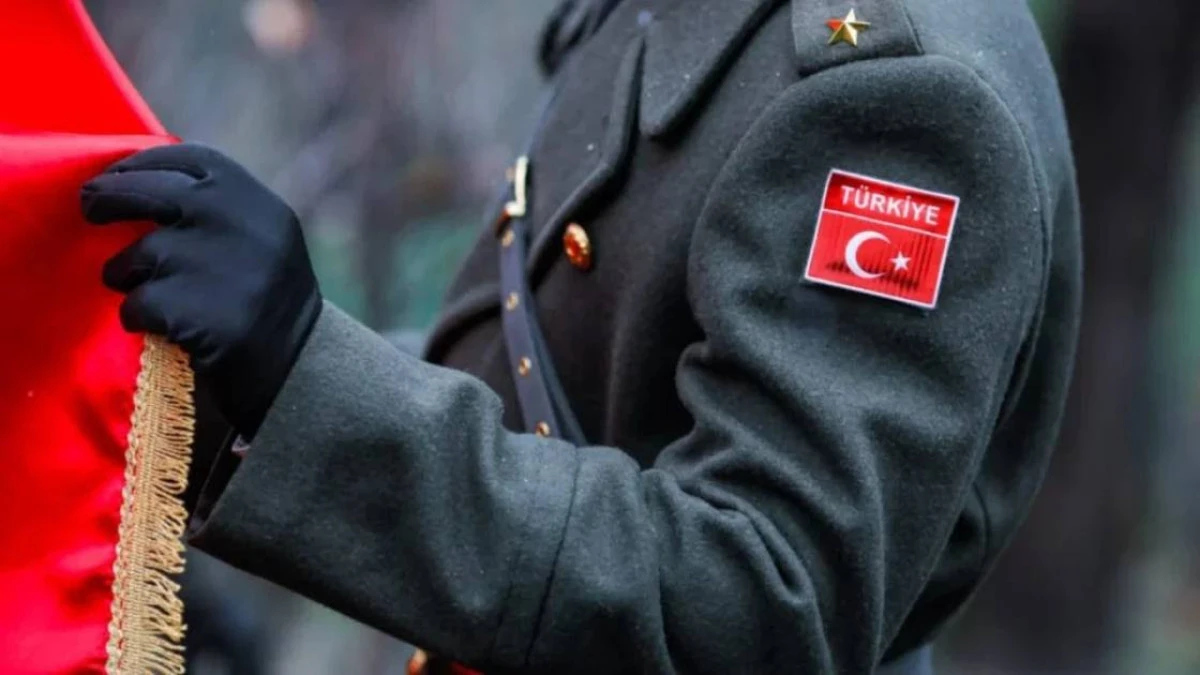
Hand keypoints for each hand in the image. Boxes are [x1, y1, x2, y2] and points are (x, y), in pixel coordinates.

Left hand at [81, 143, 321, 437]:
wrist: (300, 373)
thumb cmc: (268, 304)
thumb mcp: (262, 241)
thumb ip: (216, 209)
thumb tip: (135, 179)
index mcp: (261, 205)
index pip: (194, 161)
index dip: (145, 163)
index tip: (116, 174)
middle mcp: (243, 226)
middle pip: (153, 193)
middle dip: (111, 197)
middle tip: (90, 208)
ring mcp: (222, 269)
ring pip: (139, 255)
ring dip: (128, 275)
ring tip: (153, 295)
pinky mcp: (200, 313)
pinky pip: (138, 303)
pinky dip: (140, 317)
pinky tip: (164, 328)